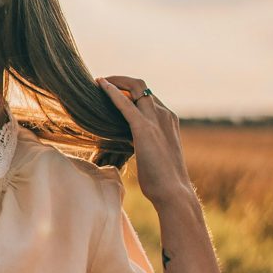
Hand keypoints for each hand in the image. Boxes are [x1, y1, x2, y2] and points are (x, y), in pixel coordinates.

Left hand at [95, 75, 194, 208]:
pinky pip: (126, 104)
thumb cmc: (162, 179)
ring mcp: (156, 120)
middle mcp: (165, 114)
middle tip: (102, 83)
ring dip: (115, 81)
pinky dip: (112, 92)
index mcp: (169, 119)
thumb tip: (130, 143)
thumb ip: (145, 141)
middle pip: (141, 86)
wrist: (173, 192)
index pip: (147, 96)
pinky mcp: (144, 129)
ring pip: (136, 88)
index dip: (129, 90)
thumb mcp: (154, 153)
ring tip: (98, 82)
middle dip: (121, 80)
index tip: (112, 90)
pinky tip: (101, 86)